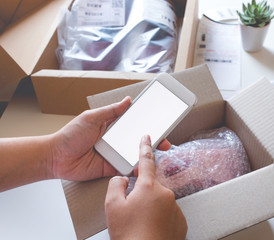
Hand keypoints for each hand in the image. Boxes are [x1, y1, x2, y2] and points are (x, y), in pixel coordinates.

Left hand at [49, 97, 171, 180]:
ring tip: (159, 154)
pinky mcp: (112, 168)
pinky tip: (146, 168)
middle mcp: (116, 141)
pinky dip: (137, 168)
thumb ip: (111, 111)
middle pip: (138, 140)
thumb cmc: (71, 135)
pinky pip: (127, 168)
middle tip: (166, 142)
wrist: (56, 158)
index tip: (160, 122)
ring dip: (147, 155)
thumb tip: (128, 100)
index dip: (147, 123)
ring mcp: (115, 155)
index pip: (134, 124)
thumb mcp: (91, 118)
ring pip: (135, 154)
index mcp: (112, 126)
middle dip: (153, 141)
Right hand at [105, 135, 187, 239]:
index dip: (145, 147)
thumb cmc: (130, 234)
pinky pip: (168, 213)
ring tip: (141, 224)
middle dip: (142, 194)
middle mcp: (165, 193)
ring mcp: (175, 207)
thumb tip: (123, 179)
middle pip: (151, 186)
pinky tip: (151, 228)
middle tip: (132, 211)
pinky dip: (160, 218)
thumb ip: (116, 185)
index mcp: (149, 187)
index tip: (147, 137)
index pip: (146, 160)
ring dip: (151, 208)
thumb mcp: (112, 206)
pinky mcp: (181, 221)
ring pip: (159, 201)